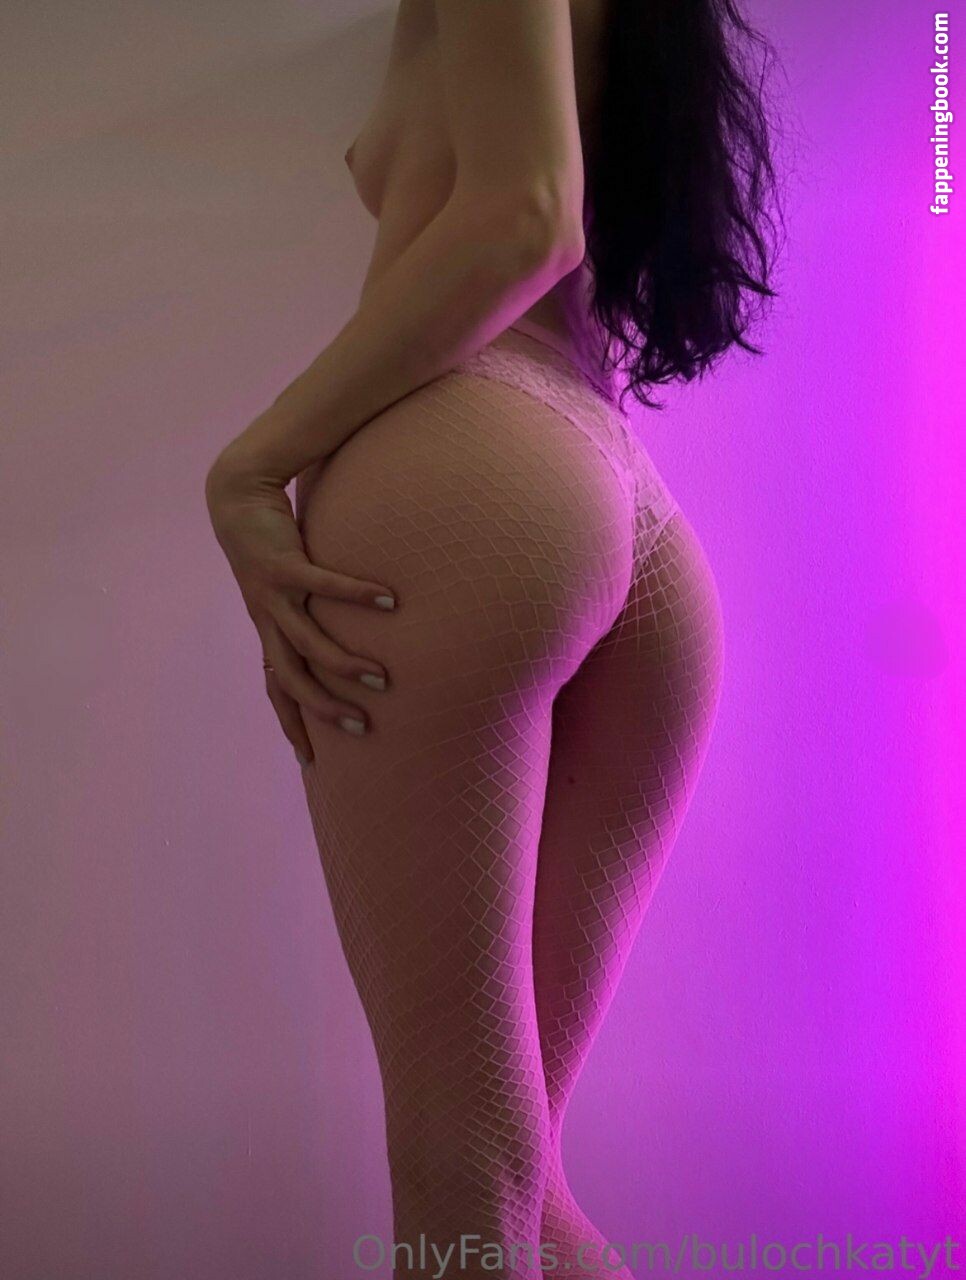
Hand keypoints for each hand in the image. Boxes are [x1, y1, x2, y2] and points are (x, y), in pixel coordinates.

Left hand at [204, 447, 395, 764]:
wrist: (235, 494)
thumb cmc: (270, 540)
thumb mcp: (287, 585)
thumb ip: (311, 607)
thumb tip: (347, 630)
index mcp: (268, 629)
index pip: (277, 689)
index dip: (292, 724)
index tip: (311, 761)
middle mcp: (267, 618)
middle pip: (290, 679)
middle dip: (322, 709)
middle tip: (361, 727)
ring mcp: (272, 593)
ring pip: (306, 642)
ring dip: (343, 665)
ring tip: (381, 678)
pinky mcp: (283, 562)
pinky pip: (323, 584)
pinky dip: (356, 593)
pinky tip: (388, 599)